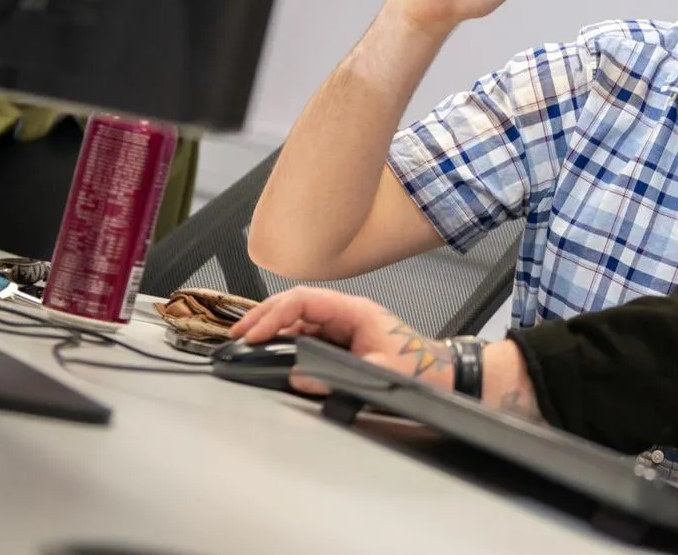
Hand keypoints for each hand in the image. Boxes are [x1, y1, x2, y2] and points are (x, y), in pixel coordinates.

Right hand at [229, 286, 452, 394]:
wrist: (438, 374)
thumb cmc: (418, 367)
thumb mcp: (379, 372)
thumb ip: (338, 375)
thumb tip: (300, 376)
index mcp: (356, 310)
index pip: (305, 301)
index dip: (275, 314)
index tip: (254, 333)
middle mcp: (346, 313)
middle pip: (296, 304)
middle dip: (264, 316)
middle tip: (238, 334)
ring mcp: (342, 326)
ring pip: (298, 319)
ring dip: (272, 328)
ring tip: (247, 342)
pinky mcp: (340, 340)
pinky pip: (306, 334)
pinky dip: (284, 340)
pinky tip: (270, 350)